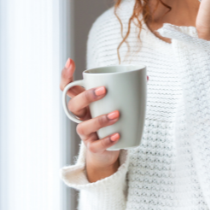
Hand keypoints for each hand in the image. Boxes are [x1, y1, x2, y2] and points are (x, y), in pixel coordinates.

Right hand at [61, 59, 120, 174]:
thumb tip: (144, 77)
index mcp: (84, 103)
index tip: (71, 61)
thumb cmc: (112, 120)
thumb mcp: (115, 104)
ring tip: (116, 114)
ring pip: (82, 127)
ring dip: (99, 120)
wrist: (109, 149)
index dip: (66, 75)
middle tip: (104, 90)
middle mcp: (81, 117)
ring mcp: (85, 133)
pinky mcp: (93, 148)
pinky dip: (106, 140)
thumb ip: (125, 91)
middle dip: (86, 96)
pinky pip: (95, 146)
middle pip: (73, 105)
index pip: (68, 88)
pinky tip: (117, 135)